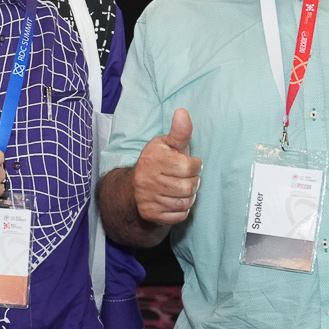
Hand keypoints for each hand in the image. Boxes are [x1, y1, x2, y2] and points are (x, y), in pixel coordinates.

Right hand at [130, 108, 200, 224]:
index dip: (194, 165)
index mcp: (153, 159)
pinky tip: (175, 200)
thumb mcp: (167, 144)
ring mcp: (147, 199)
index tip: (189, 163)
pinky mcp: (150, 214)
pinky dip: (182, 210)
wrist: (135, 189)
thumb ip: (179, 131)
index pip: (189, 167)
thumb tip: (182, 112)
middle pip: (189, 187)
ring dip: (188, 197)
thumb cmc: (159, 163)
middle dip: (193, 182)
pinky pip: (179, 216)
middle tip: (186, 178)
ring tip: (181, 189)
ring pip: (185, 203)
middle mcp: (147, 180)